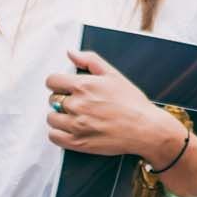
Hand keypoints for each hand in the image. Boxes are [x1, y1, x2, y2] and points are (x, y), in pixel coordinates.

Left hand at [43, 50, 178, 161]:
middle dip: (62, 100)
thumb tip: (71, 53)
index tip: (65, 88)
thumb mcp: (113, 74)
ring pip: (51, 118)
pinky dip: (58, 133)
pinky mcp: (78, 143)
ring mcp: (76, 125)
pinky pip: (53, 136)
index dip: (58, 84)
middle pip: (52, 100)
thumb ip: (89, 60)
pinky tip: (70, 130)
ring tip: (75, 117)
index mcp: (84, 86)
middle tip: (77, 104)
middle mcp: (77, 105)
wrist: (145, 129)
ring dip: (60, 117)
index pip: (52, 81)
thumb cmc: (132, 103)